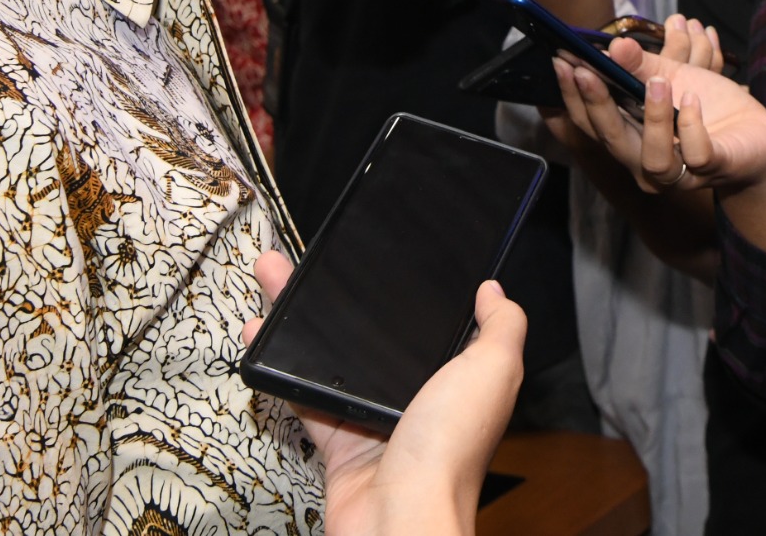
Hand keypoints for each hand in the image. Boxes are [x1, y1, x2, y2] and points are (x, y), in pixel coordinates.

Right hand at [246, 252, 527, 535]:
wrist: (398, 519)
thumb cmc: (449, 453)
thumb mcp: (493, 372)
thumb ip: (502, 328)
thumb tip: (495, 291)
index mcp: (460, 379)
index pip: (435, 324)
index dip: (412, 291)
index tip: (387, 256)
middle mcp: (418, 398)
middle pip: (376, 335)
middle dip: (344, 297)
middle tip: (314, 261)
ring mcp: (375, 419)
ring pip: (334, 357)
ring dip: (304, 320)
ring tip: (278, 279)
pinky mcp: (337, 440)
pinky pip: (306, 395)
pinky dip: (281, 366)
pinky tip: (264, 335)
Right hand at [551, 18, 765, 195]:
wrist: (758, 136)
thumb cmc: (709, 107)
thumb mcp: (671, 77)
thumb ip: (639, 66)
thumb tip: (612, 46)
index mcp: (632, 138)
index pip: (592, 123)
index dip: (573, 95)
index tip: (561, 60)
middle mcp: (648, 162)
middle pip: (613, 142)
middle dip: (596, 105)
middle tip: (585, 69)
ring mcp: (682, 172)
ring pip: (653, 158)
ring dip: (652, 117)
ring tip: (658, 82)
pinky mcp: (715, 169)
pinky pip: (696, 155)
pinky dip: (692, 127)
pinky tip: (692, 100)